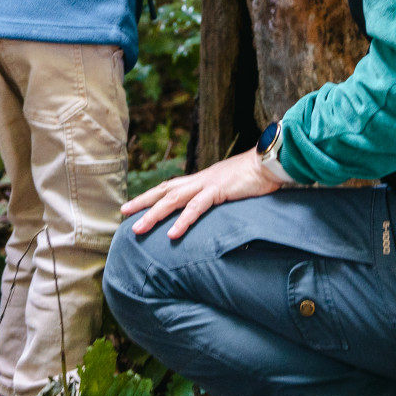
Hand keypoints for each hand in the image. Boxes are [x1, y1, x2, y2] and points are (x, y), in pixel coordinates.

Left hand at [122, 149, 284, 240]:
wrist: (271, 161)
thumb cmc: (255, 176)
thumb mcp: (232, 187)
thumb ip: (219, 196)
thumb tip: (213, 208)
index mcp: (202, 179)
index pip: (170, 187)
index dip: (151, 195)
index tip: (134, 204)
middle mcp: (200, 180)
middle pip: (164, 191)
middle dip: (143, 202)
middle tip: (123, 212)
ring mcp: (208, 184)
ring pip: (174, 200)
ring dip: (154, 215)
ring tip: (138, 229)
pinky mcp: (219, 190)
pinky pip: (197, 208)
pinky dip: (184, 221)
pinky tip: (173, 234)